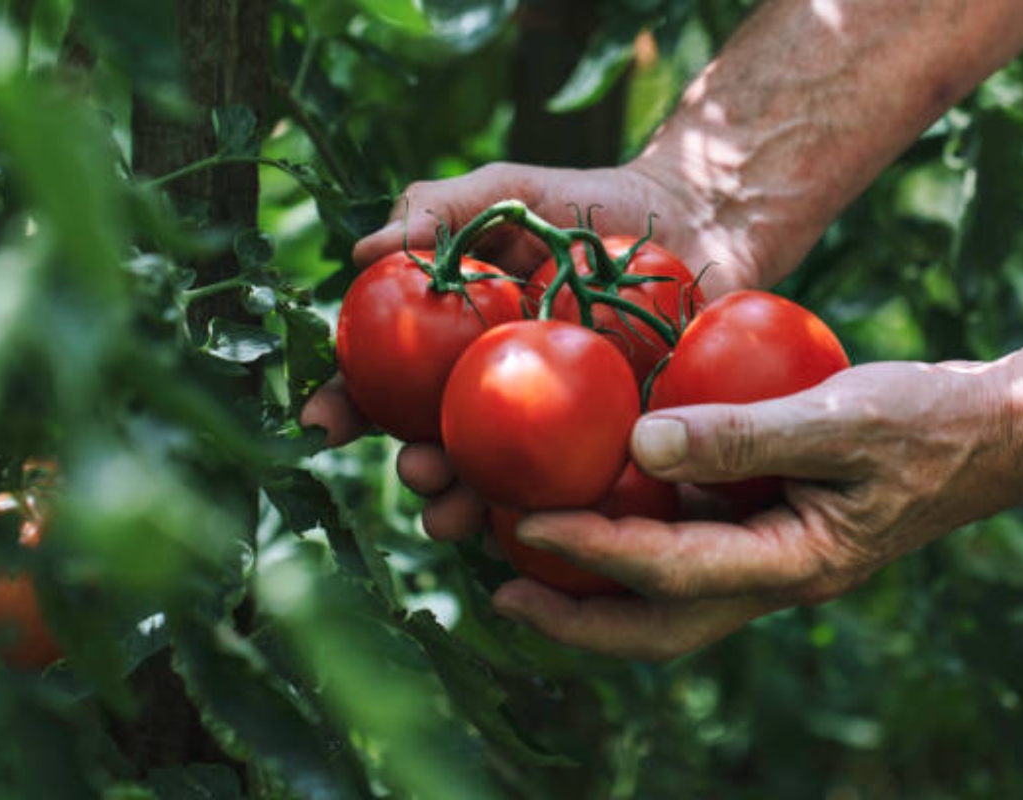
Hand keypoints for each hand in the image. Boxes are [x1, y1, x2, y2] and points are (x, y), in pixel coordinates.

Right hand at [304, 161, 766, 538]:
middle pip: (444, 444)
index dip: (351, 404)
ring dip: (470, 505)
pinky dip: (559, 513)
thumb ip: (440, 209)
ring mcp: (561, 422)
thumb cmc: (593, 201)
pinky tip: (540, 526)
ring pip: (504, 480)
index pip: (392, 381)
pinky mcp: (622, 440)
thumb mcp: (508, 190)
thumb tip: (360, 255)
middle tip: (417, 472)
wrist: (699, 216)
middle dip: (417, 470)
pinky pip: (584, 486)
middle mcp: (502, 391)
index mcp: (463, 343)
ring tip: (457, 514)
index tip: (323, 425)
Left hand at [491, 360, 1022, 660]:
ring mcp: (769, 557)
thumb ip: (743, 435)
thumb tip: (639, 445)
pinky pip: (687, 548)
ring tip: (525, 554)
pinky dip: (634, 538)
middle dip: (577, 620)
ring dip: (596, 584)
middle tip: (501, 592)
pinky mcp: (766, 528)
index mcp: (794, 564)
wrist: (989, 434)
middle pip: (658, 626)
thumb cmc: (927, 422)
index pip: (671, 574)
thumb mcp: (840, 418)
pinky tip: (600, 497)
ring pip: (667, 596)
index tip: (523, 528)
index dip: (592, 554)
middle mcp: (772, 576)